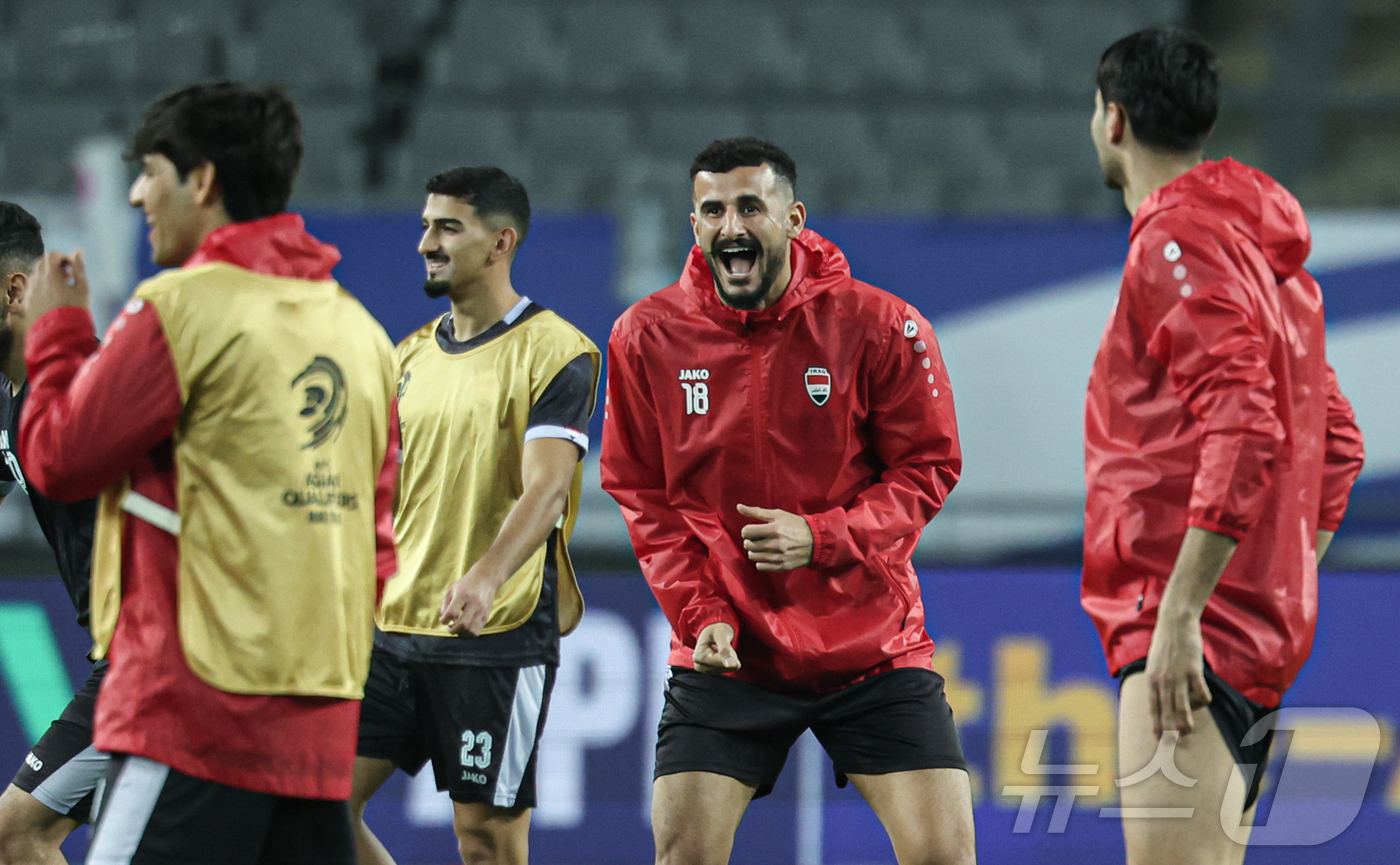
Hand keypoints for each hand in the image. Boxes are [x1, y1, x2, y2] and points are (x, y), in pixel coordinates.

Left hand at [27, 251, 89, 322]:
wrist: (61, 334)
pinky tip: (53, 300)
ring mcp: (30, 292)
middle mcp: (36, 281)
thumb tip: (78, 251)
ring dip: (48, 278)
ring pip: (37, 277)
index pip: (51, 255)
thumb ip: (79, 268)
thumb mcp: (83, 287)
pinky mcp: (27, 303)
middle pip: (42, 264)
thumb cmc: (75, 310)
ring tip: (62, 290)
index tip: (72, 268)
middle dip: (55, 266)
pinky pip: (32, 290)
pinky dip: (42, 289)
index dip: (63, 258)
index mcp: (50, 275)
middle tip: (68, 277)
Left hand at [439, 570, 497, 635]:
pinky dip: (469, 632)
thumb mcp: (452, 590)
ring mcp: (482, 610)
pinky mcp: (487, 615)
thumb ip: (445, 605)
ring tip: (458, 629)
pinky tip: (466, 627)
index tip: (444, 620)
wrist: (486, 578)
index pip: (452, 613)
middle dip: (453, 630)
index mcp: (463, 595)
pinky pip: (478, 630)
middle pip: (463, 624)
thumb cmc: (466, 584)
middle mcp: (474, 603)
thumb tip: (445, 621)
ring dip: (462, 633)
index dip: (444, 620)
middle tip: (450, 628)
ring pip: (472, 630)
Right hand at [693, 622, 739, 673]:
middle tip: (722, 644)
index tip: (722, 642)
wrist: (712, 632)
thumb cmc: (715, 630)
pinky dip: (730, 659)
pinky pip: (732, 668)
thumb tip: (730, 664)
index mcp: (698, 657)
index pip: (721, 661)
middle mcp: (700, 667)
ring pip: (730, 667)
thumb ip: (725, 649)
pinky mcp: (714, 672)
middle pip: (726, 666)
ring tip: (720, 648)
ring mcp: (707, 671)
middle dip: (729, 654)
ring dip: (729, 656)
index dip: (728, 651)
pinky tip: (722, 653)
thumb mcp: (720, 634)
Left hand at [738, 504, 812, 570]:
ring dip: (754, 551)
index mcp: (774, 529)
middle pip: (749, 545)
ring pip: (753, 556)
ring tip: (762, 546)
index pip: (747, 532)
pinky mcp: (782, 566)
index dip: (746, 531)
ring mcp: (778, 556)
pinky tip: (767, 555)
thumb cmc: (795, 525)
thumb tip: (738, 507)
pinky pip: (761, 566)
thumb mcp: (778, 514)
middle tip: (757, 538)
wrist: (816, 541)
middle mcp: (775, 544)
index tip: (752, 530)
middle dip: (749, 541)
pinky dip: (760, 561)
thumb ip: (757, 512)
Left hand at [1143, 614, 1210, 739]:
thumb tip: (1165, 698)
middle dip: (1170, 731)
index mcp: (1151, 679)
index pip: (1152, 707)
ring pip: (1182, 707)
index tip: (1158, 739)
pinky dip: (1202, 700)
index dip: (1156, 724)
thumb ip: (1158, 681)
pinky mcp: (1194, 670)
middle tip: (1175, 745)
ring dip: (1186, 723)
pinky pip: (1201, 693)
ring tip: (1189, 732)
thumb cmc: (1165, 644)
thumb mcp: (1155, 663)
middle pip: (1167, 712)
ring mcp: (1177, 676)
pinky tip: (1203, 699)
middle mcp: (1162, 680)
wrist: (1175, 622)